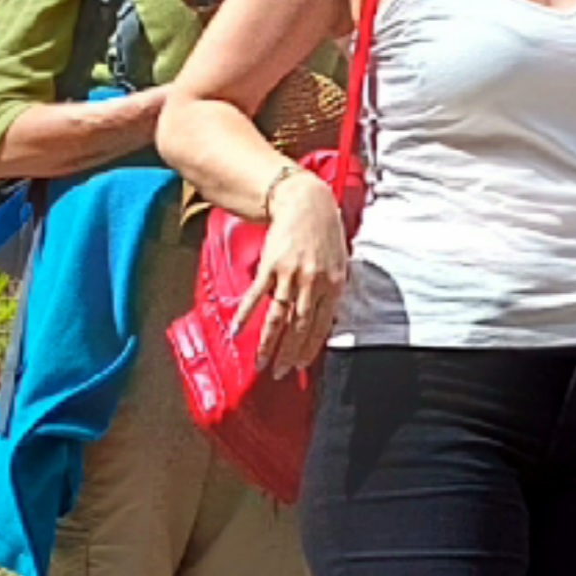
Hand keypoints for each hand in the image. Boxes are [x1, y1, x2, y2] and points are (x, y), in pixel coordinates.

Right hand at [232, 163, 349, 380]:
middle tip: (278, 373)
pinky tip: (237, 331)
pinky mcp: (271, 266)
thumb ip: (332, 289)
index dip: (309, 348)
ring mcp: (291, 275)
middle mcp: (313, 283)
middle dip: (288, 354)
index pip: (321, 326)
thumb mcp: (338, 261)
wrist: (306, 202)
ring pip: (279, 317)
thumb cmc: (324, 232)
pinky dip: (246, 315)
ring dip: (268, 344)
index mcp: (333, 284)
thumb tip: (327, 318)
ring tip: (260, 364)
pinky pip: (257, 296)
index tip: (299, 366)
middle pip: (299, 327)